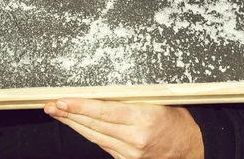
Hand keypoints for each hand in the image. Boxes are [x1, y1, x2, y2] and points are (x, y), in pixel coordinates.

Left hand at [44, 98, 203, 158]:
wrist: (193, 147)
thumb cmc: (176, 118)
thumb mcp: (156, 100)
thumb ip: (130, 98)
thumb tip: (102, 90)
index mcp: (142, 118)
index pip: (102, 111)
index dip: (78, 106)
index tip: (61, 100)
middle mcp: (134, 139)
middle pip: (94, 125)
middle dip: (69, 114)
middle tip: (50, 105)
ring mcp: (131, 153)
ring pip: (95, 136)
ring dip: (74, 124)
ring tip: (58, 113)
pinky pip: (104, 145)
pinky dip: (89, 134)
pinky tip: (77, 125)